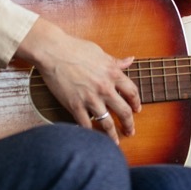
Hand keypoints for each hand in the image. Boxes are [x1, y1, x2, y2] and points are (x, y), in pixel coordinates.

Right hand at [20, 18, 140, 142]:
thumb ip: (116, 61)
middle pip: (124, 111)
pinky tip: (93, 137)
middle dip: (129, 124)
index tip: (137, 109)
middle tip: (130, 131)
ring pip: (107, 122)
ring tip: (115, 141)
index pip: (132, 92)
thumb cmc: (75, 48)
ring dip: (112, 134)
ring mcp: (90, 98)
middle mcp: (105, 88)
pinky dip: (91, 133)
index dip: (136, 103)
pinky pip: (86, 125)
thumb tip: (130, 60)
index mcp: (113, 73)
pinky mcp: (74, 105)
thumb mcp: (100, 52)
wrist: (53, 51)